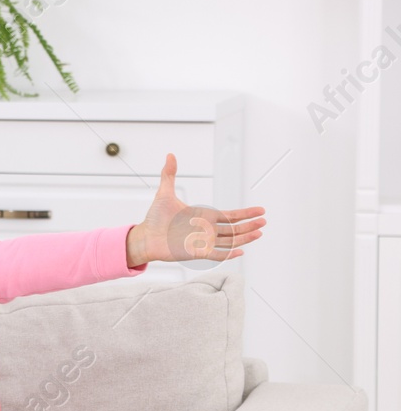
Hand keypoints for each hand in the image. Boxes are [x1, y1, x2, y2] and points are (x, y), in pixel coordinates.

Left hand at [127, 154, 266, 265]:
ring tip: (259, 233)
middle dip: (250, 225)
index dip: (246, 213)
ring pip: (230, 241)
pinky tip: (241, 251)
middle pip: (234, 228)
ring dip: (244, 238)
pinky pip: (217, 254)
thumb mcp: (165, 193)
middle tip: (264, 221)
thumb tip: (170, 155)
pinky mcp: (197, 253)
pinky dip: (229, 254)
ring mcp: (203, 242)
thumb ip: (170, 174)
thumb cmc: (154, 218)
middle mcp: (207, 229)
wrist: (145, 236)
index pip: (231, 215)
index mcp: (204, 216)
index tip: (260, 210)